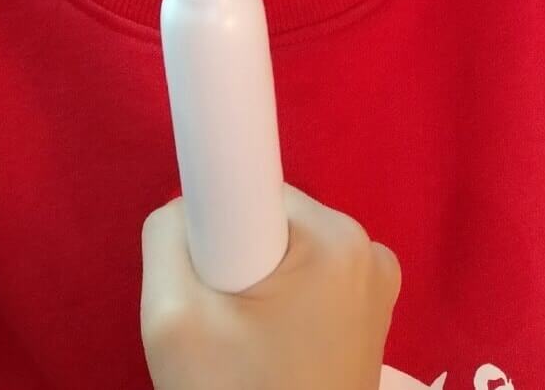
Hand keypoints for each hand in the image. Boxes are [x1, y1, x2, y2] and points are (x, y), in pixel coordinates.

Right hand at [140, 181, 401, 389]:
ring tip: (244, 351)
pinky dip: (280, 310)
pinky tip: (267, 357)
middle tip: (219, 327)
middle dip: (233, 261)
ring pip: (285, 254)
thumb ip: (166, 236)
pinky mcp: (373, 316)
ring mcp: (378, 286)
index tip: (207, 273)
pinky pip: (308, 284)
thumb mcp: (171, 320)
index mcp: (335, 238)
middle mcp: (368, 250)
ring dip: (255, 289)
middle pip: (267, 221)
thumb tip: (185, 205)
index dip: (215, 225)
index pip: (251, 187)